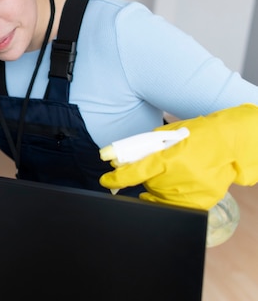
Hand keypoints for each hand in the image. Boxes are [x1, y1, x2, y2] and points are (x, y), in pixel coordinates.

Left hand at [100, 104, 257, 209]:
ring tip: (173, 175)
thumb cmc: (199, 135)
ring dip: (159, 188)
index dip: (117, 179)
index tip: (106, 181)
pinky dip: (174, 196)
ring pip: (161, 197)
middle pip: (148, 186)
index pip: (135, 173)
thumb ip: (145, 148)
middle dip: (148, 178)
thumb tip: (122, 159)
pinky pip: (177, 204)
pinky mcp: (201, 202)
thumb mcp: (168, 136)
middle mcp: (179, 179)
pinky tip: (181, 184)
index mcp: (169, 160)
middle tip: (161, 169)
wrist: (232, 144)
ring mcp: (191, 194)